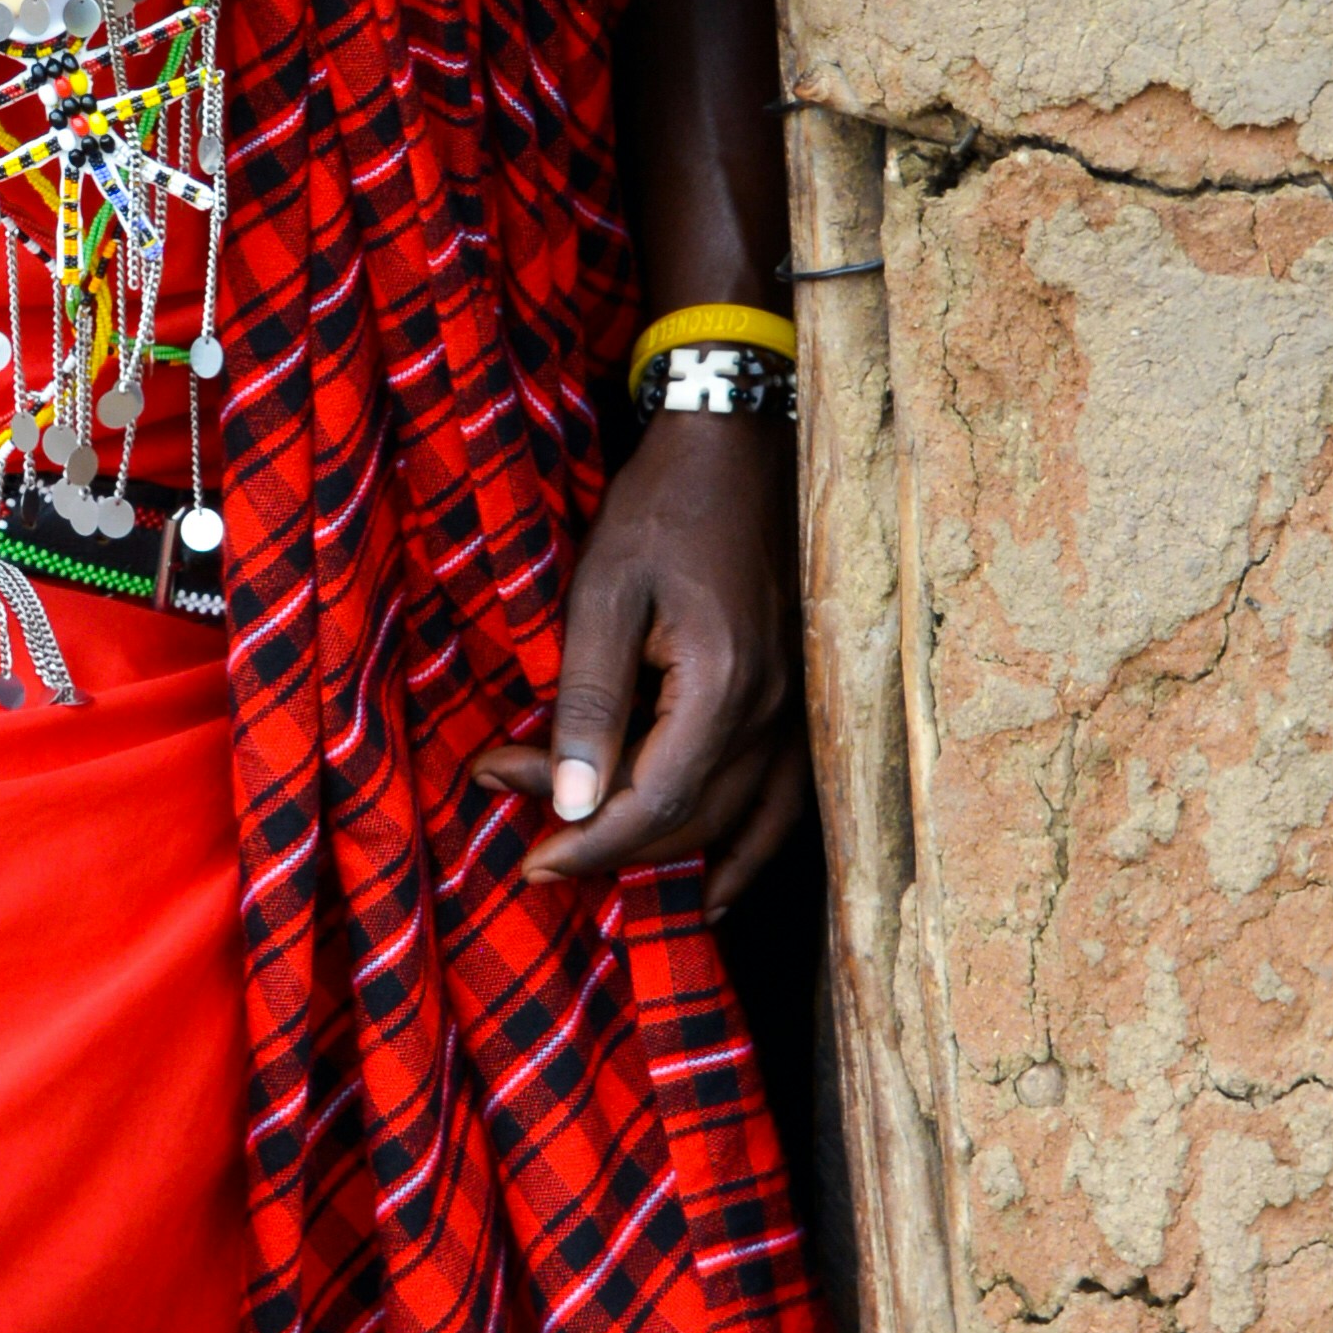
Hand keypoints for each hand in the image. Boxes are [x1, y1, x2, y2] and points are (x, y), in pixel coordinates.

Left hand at [469, 406, 811, 911]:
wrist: (742, 446)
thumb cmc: (665, 508)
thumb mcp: (604, 594)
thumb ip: (591, 701)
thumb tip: (575, 802)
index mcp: (721, 688)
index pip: (655, 804)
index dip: (590, 844)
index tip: (532, 860)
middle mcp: (773, 714)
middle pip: (690, 819)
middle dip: (604, 839)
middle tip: (529, 831)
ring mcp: (799, 712)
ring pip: (739, 823)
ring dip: (667, 855)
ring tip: (598, 869)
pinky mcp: (804, 702)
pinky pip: (786, 804)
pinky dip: (749, 852)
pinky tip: (712, 886)